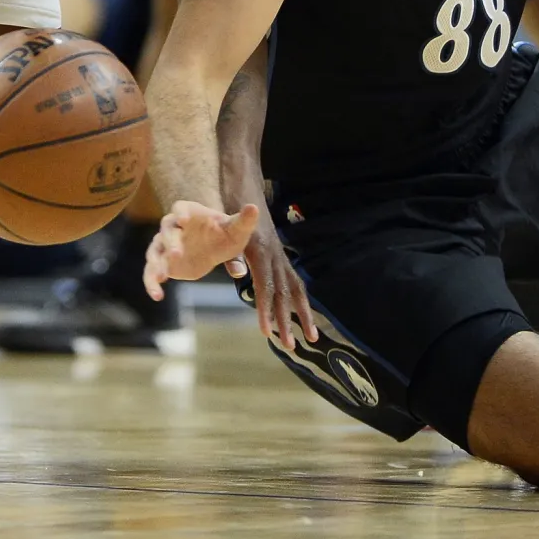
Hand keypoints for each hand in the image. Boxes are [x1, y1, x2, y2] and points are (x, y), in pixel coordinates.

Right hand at [143, 201, 258, 299]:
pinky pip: (151, 272)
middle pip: (166, 230)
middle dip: (170, 241)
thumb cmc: (224, 234)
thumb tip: (253, 208)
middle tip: (177, 253)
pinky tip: (157, 295)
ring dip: (156, 262)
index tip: (184, 220)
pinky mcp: (163, 264)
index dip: (180, 213)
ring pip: (154, 251)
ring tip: (162, 276)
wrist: (214, 249)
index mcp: (189, 212)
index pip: (180, 208)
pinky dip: (151, 282)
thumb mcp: (236, 229)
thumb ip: (244, 220)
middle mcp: (173, 227)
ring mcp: (165, 245)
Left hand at [224, 218, 317, 351]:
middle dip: (288, 321)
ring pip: (296, 288)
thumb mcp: (227, 231)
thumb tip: (239, 274)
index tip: (267, 332)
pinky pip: (294, 282)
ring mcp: (281, 257)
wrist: (245, 192)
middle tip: (290, 346)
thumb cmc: (232, 213)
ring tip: (312, 338)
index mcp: (260, 251)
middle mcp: (275, 256)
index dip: (266, 310)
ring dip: (303, 314)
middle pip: (284, 292)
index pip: (265, 286)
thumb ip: (232, 254)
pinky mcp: (282, 258)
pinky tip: (304, 317)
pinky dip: (300, 301)